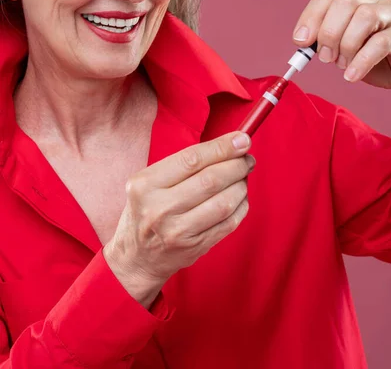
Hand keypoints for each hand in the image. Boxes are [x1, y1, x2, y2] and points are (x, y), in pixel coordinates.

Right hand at [103, 132, 253, 301]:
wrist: (137, 256)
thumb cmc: (147, 208)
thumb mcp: (150, 181)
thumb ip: (186, 162)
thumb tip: (233, 144)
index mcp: (145, 184)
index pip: (192, 159)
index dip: (222, 147)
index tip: (242, 139)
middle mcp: (159, 208)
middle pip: (211, 180)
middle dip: (237, 165)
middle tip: (247, 160)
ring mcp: (177, 231)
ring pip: (224, 202)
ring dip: (241, 186)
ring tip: (242, 178)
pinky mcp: (195, 247)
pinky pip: (229, 222)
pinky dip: (241, 205)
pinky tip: (240, 197)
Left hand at [292, 0, 390, 89]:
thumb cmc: (373, 57)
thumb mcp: (343, 48)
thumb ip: (324, 42)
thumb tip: (302, 42)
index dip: (310, 18)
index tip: (300, 41)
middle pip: (344, 2)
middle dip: (329, 32)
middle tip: (326, 57)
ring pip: (364, 17)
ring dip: (346, 45)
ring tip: (343, 65)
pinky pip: (380, 43)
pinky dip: (361, 61)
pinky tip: (352, 75)